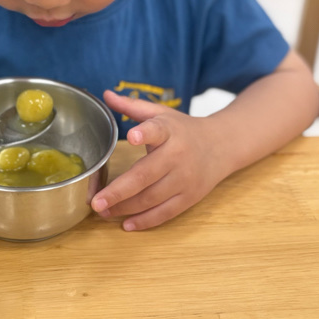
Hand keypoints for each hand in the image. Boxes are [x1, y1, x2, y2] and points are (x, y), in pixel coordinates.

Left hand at [91, 90, 224, 231]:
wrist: (222, 146)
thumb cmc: (183, 129)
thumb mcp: (161, 113)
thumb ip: (133, 106)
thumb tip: (106, 94)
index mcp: (169, 131)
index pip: (156, 130)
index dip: (144, 132)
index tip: (131, 136)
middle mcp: (178, 155)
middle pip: (146, 175)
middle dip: (119, 190)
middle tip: (96, 201)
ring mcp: (185, 179)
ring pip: (152, 198)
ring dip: (126, 207)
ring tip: (103, 211)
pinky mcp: (189, 197)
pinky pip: (165, 213)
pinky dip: (146, 221)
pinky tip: (127, 224)